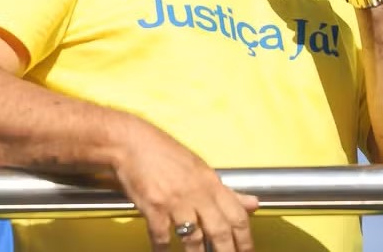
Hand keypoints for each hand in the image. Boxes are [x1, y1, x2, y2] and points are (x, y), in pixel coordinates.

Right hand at [112, 118, 258, 251]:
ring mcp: (175, 200)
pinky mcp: (153, 206)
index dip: (245, 239)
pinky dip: (163, 248)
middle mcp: (196, 192)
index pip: (237, 215)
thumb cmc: (162, 151)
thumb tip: (253, 204)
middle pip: (220, 231)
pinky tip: (163, 251)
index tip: (247, 251)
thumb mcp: (200, 168)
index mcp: (210, 182)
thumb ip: (226, 191)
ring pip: (194, 238)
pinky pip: (162, 236)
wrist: (129, 141)